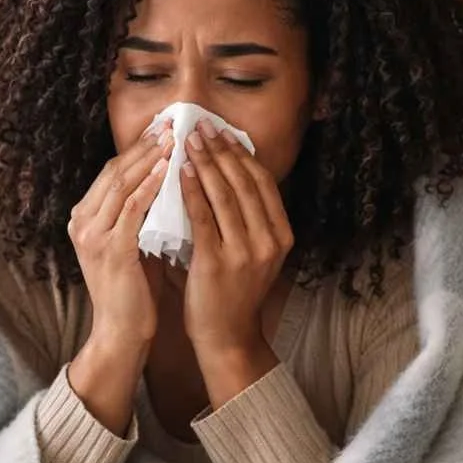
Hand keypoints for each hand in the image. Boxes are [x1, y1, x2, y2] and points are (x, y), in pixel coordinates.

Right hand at [67, 128, 173, 348]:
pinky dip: (150, 186)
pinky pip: (132, 208)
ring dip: (150, 159)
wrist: (121, 332)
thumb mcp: (133, 244)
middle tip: (171, 125)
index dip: (137, 150)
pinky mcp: (110, 249)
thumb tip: (166, 183)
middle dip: (144, 147)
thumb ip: (140, 215)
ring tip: (173, 139)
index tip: (163, 131)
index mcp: (84, 219)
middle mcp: (81, 223)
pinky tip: (169, 170)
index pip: (111, 173)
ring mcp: (92, 236)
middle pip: (114, 171)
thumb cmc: (133, 292)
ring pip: (121, 184)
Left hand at [179, 120, 294, 360]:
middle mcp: (269, 241)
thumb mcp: (253, 252)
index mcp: (281, 236)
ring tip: (188, 141)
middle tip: (200, 126)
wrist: (227, 336)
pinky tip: (181, 172)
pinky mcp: (218, 262)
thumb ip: (246, 218)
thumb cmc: (233, 292)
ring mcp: (246, 252)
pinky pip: (203, 217)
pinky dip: (191, 190)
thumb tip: (225, 172)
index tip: (222, 132)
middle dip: (221, 150)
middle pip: (244, 183)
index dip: (241, 154)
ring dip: (205, 162)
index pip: (262, 182)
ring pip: (224, 195)